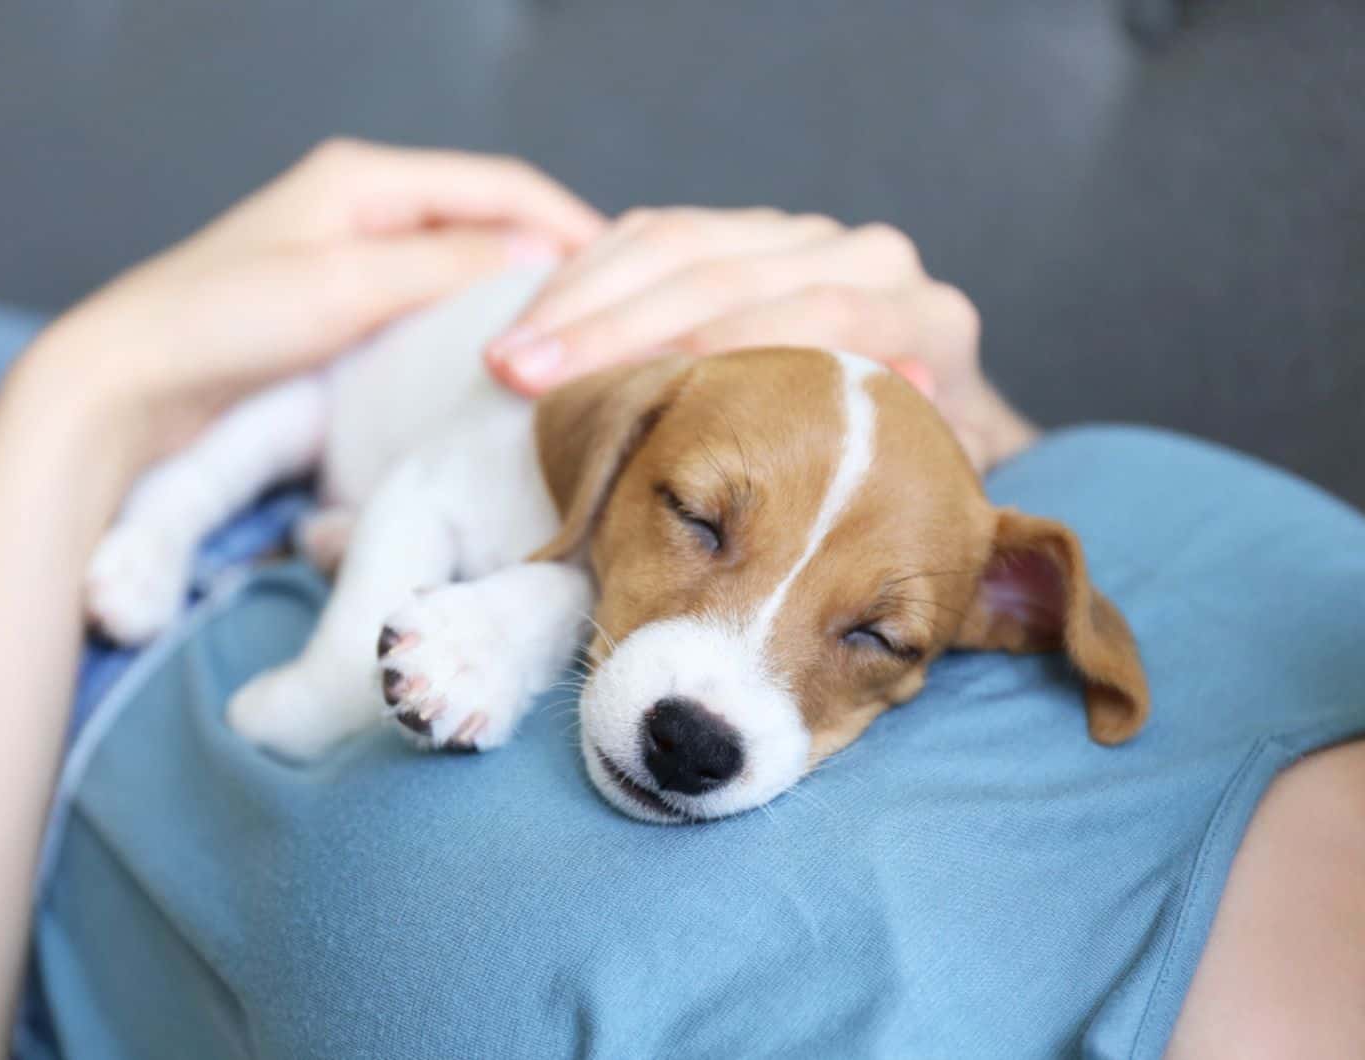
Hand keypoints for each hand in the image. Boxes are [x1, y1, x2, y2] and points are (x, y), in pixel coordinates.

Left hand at [22, 138, 603, 468]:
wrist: (127, 383)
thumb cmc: (221, 322)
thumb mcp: (345, 287)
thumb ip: (445, 267)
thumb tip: (541, 262)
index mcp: (365, 177)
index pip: (498, 185)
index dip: (567, 223)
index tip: (623, 273)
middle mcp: (363, 205)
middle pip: (484, 219)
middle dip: (549, 257)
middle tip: (608, 311)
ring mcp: (350, 256)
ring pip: (460, 263)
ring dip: (512, 293)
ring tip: (566, 336)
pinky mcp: (338, 307)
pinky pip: (428, 302)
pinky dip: (470, 321)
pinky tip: (497, 356)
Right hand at [485, 207, 1034, 470]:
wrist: (925, 433)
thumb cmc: (906, 489)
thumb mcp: (921, 498)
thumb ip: (912, 469)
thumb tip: (895, 403)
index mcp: (921, 318)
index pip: (807, 319)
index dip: (708, 355)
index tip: (624, 402)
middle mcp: (868, 259)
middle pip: (723, 274)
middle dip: (610, 328)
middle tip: (520, 375)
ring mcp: (802, 236)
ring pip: (678, 243)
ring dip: (578, 301)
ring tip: (504, 356)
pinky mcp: (746, 231)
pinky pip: (655, 235)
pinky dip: (586, 277)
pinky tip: (531, 320)